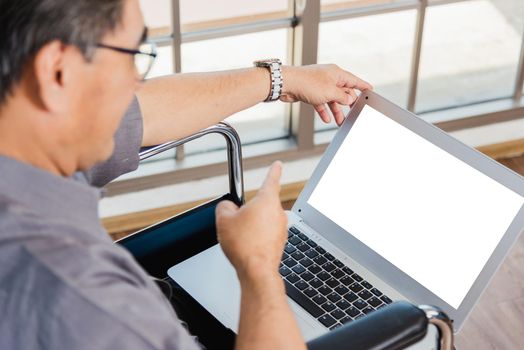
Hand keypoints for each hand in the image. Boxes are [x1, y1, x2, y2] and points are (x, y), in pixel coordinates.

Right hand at [216, 161, 286, 280]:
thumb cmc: (244, 244)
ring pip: (264, 220)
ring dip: (253, 225)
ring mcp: (281, 228)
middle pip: (263, 204)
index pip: (271, 179)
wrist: (257, 271)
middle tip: (238, 221)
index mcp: (267, 200)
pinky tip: (248, 246)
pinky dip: (257, 237)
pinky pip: (266, 234)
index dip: (273, 170)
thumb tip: (228, 206)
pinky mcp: (280, 242)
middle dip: (250, 210)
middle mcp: (278, 213)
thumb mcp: (223, 219)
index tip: (278, 164)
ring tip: (241, 237)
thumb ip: (224, 206)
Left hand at [280, 64, 372, 125]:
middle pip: (343, 91)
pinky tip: (326, 119)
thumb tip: (349, 99)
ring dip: (336, 110)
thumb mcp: (330, 92)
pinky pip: (321, 102)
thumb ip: (342, 97)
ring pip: (332, 99)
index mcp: (337, 73)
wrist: (287, 84)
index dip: (362, 85)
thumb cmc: (307, 83)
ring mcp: (320, 85)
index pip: (354, 80)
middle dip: (348, 103)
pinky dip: (324, 110)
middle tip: (353, 113)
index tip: (370, 90)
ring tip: (340, 122)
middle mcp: (329, 78)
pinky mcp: (311, 92)